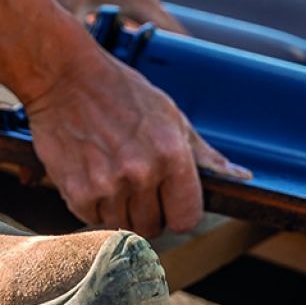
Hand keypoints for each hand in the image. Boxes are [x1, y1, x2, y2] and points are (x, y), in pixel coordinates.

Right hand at [24, 48, 247, 236]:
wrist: (64, 77)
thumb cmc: (121, 92)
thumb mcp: (171, 115)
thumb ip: (204, 154)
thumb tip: (241, 177)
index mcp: (172, 155)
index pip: (187, 218)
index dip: (178, 212)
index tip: (168, 202)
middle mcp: (142, 174)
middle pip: (153, 227)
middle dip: (147, 211)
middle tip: (134, 181)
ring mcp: (108, 185)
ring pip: (122, 226)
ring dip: (118, 208)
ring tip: (110, 173)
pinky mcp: (77, 192)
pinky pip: (91, 219)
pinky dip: (91, 204)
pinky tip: (90, 173)